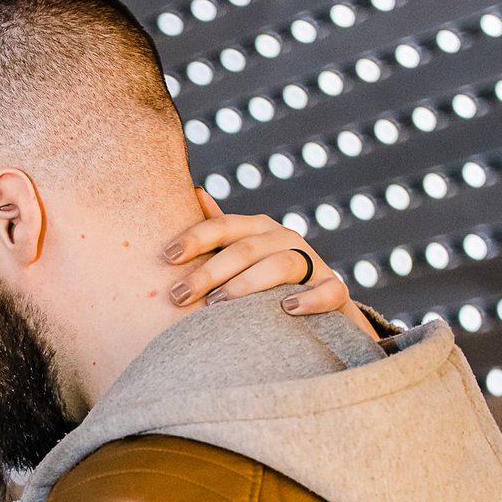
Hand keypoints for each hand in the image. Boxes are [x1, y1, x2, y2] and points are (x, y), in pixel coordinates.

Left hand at [164, 191, 370, 335]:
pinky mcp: (334, 290)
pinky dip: (309, 300)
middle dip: (209, 272)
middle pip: (245, 250)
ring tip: (218, 305)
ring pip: (282, 265)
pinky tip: (286, 309)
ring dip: (247, 284)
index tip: (167, 257)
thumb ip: (217, 228)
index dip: (195, 239)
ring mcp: (312, 263)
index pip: (223, 227)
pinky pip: (328, 291)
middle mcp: (284, 239)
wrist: (318, 304)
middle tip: (178, 296)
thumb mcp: (239, 250)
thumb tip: (193, 192)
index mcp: (257, 229)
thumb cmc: (262, 276)